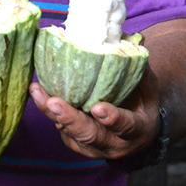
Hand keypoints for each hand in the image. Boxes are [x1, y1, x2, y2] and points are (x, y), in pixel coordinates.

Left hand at [28, 68, 160, 160]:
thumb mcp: (147, 88)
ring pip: (70, 133)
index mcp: (137, 130)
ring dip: (52, 113)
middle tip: (54, 102)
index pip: (126, 126)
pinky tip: (38, 94)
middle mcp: (113, 144)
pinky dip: (49, 112)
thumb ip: (137, 68)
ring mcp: (93, 147)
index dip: (112, 118)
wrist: (136, 133)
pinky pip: (61, 129)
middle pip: (90, 135)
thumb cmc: (141, 103)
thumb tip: (124, 38)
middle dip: (71, 119)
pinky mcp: (77, 144)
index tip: (97, 108)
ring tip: (37, 92)